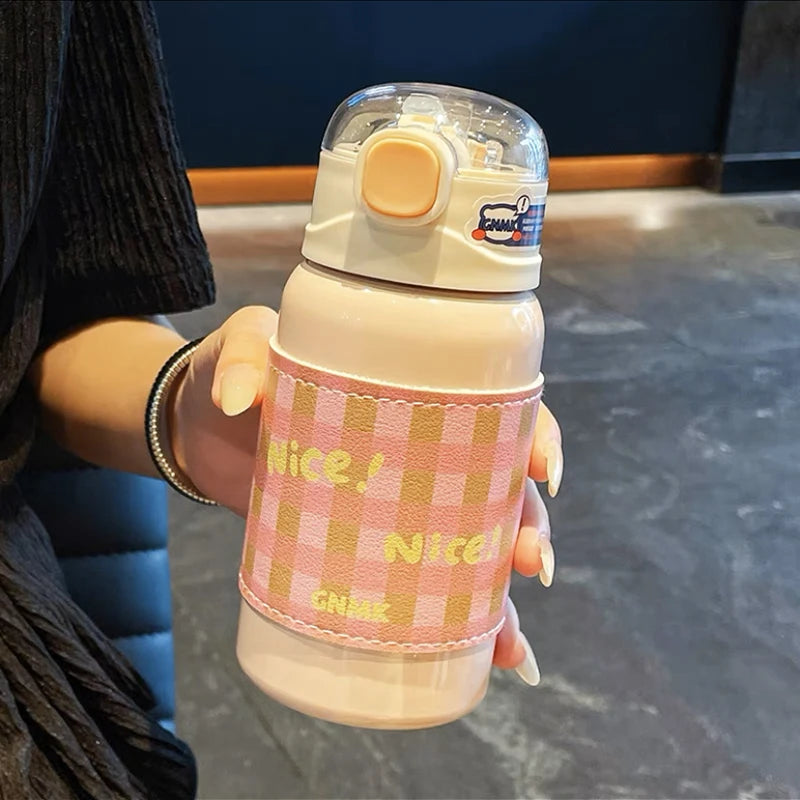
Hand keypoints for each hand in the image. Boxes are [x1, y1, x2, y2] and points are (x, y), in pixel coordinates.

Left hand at [171, 305, 561, 683]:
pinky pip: (425, 587)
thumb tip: (241, 401)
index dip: (530, 433)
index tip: (539, 467)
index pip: (493, 406)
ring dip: (502, 590)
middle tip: (526, 558)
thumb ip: (243, 357)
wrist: (199, 429)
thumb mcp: (246, 343)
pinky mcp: (366, 547)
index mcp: (410, 391)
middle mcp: (418, 449)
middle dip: (525, 523)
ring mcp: (396, 504)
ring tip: (509, 634)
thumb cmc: (236, 374)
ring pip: (474, 545)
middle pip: (497, 485)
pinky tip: (487, 658)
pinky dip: (460, 624)